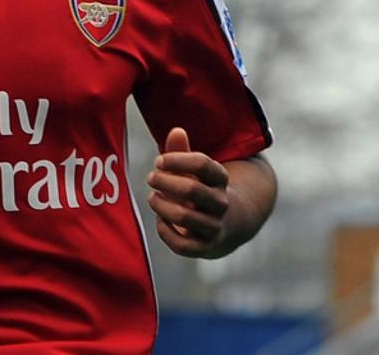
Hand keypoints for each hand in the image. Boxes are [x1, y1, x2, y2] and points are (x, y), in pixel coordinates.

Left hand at [147, 127, 230, 257]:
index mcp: (221, 179)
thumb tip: (176, 130)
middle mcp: (221, 203)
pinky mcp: (205, 248)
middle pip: (192, 190)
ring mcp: (215, 227)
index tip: (158, 160)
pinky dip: (165, 232)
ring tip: (153, 198)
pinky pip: (182, 245)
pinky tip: (160, 220)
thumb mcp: (195, 170)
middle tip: (151, 178)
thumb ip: (183, 151)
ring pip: (184, 217)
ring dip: (161, 206)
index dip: (177, 159)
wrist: (227, 224)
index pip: (203, 164)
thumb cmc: (201, 188)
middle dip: (165, 182)